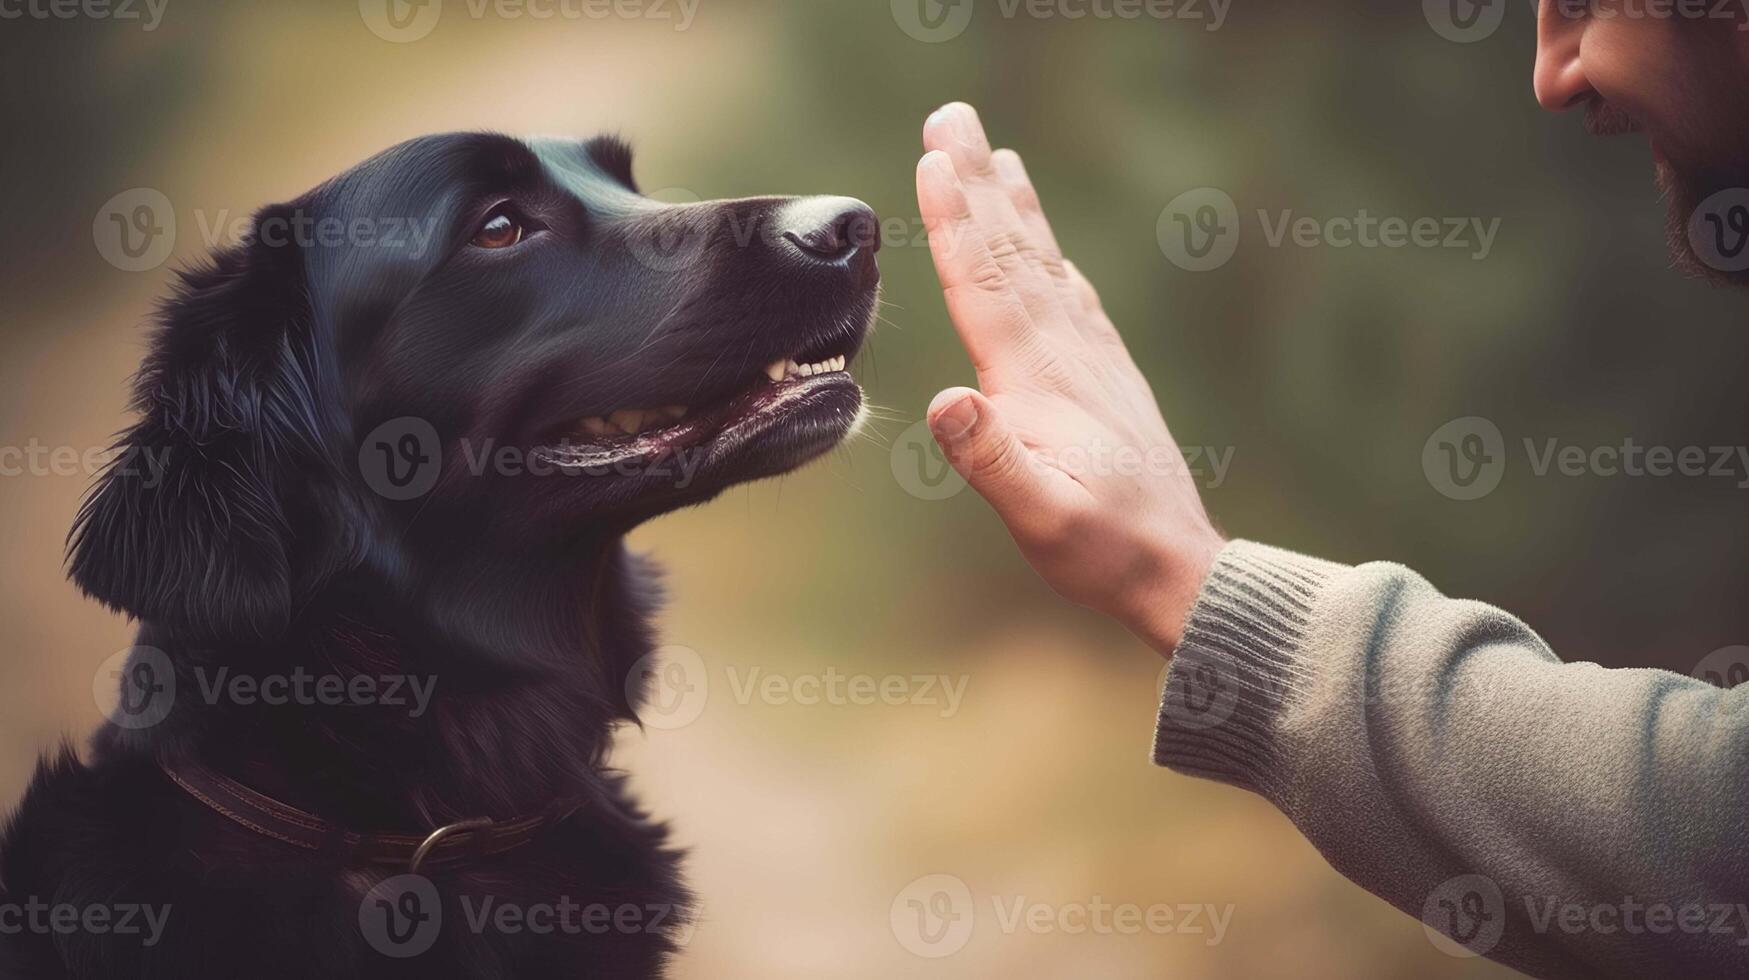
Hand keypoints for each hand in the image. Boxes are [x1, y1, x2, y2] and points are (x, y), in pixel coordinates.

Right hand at [915, 103, 1224, 654]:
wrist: (1180, 568)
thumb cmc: (1103, 551)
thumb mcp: (1042, 520)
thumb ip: (994, 461)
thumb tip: (949, 401)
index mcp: (1037, 380)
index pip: (985, 285)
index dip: (956, 221)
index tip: (934, 158)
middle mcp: (1066, 353)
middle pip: (1011, 252)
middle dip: (978, 181)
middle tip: (950, 116)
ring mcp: (1090, 359)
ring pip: (1041, 262)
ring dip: (1012, 204)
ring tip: (994, 150)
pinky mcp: (1104, 374)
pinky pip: (1069, 294)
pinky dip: (1048, 254)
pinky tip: (1045, 245)